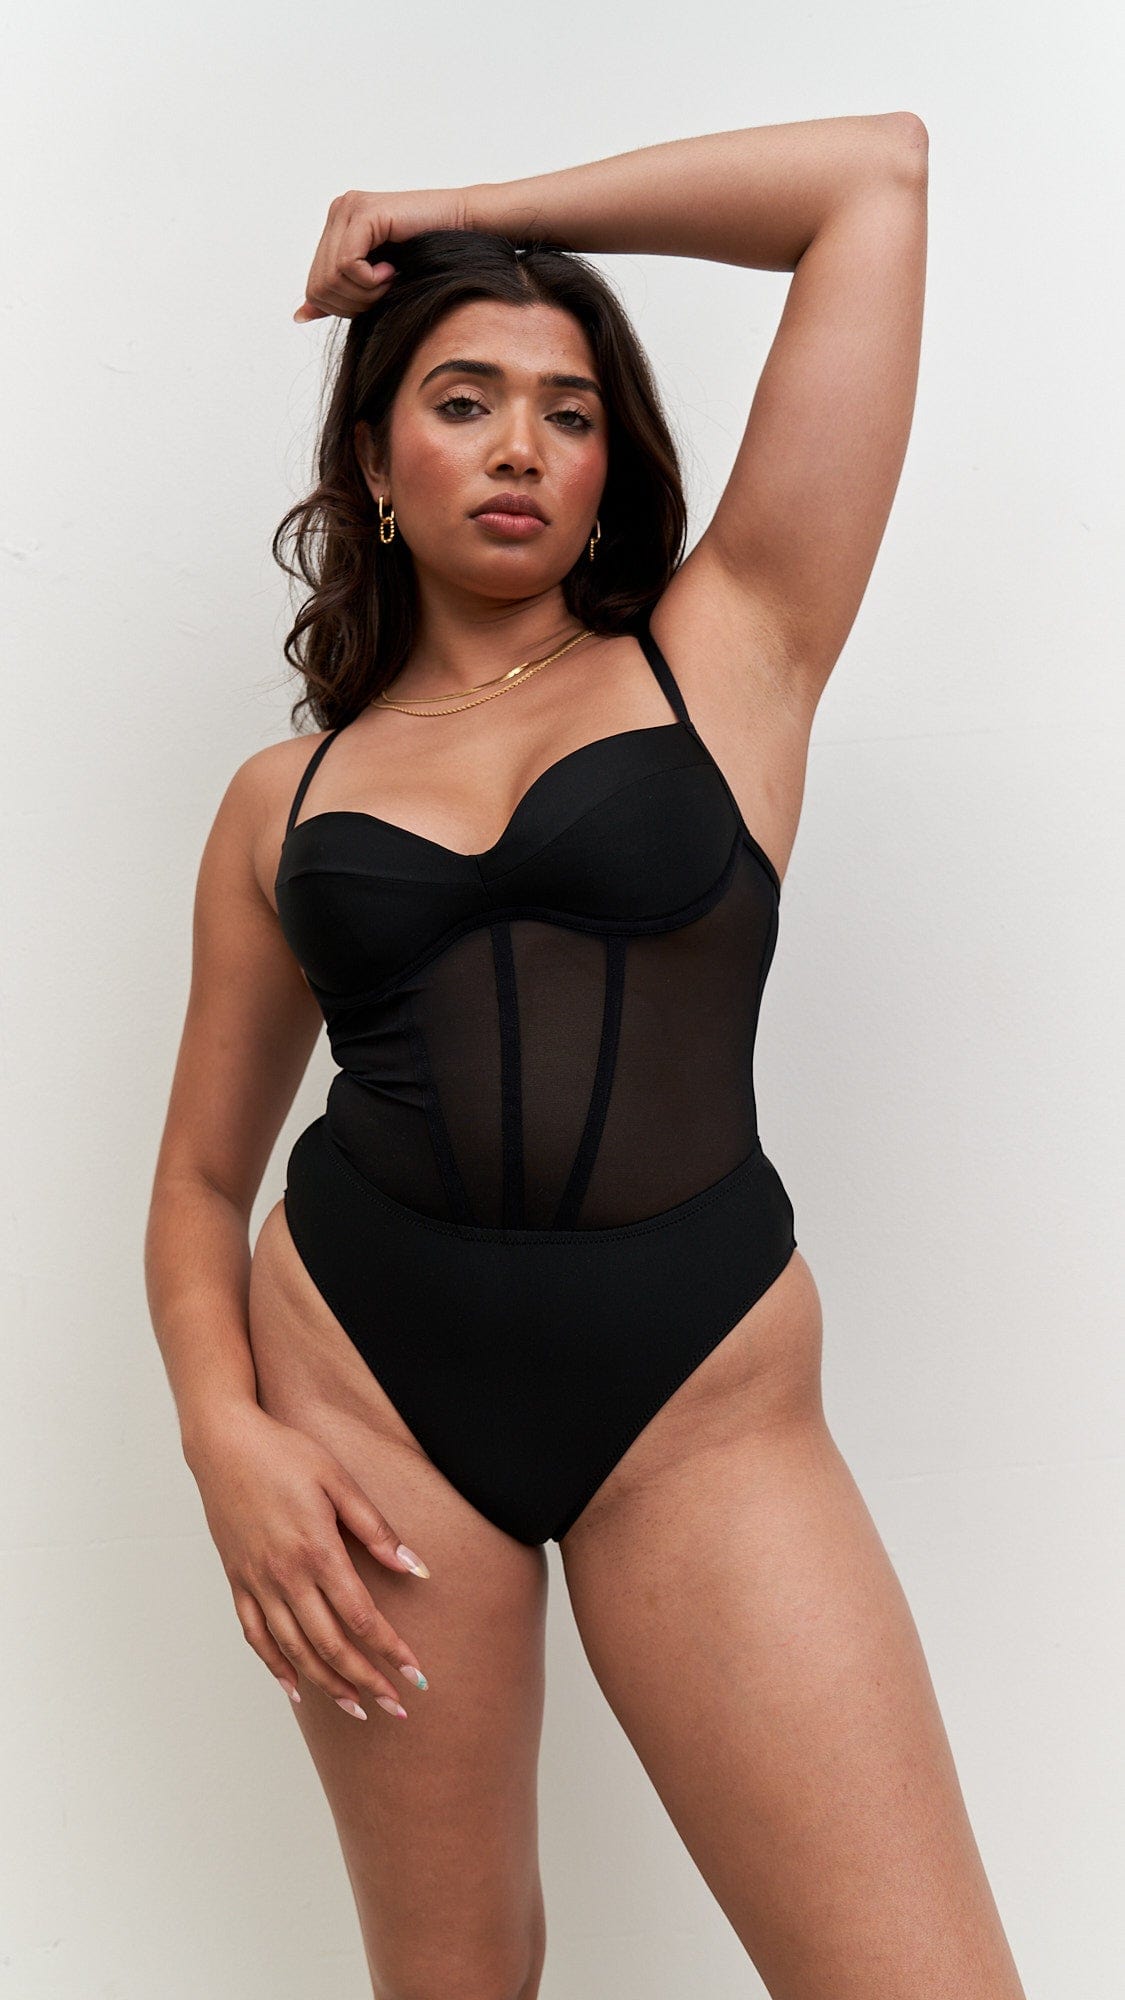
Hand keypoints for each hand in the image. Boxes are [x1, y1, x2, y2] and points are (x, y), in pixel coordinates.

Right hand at [187, 1402, 431, 1719]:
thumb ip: (376, 1529)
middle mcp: (285, 1576)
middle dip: (366, 1680)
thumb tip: (416, 1568)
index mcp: (316, 1550)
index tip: (416, 1674)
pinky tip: (296, 1687)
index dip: (390, 1649)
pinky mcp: (237, 1581)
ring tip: (357, 1708)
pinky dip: (276, 1667)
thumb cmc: (284, 1453)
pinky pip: (256, 1637)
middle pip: (330, 1644)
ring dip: (328, 1684)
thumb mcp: (338, 1480)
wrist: (223, 1442)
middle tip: (396, 1706)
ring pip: (294, 1650)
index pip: (361, 1616)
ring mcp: (257, 1582)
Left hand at [293, 185, 471, 321]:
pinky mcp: (363, 212)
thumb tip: (300, 315)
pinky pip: (348, 264)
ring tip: (390, 280)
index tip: (376, 298)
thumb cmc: (428, 256)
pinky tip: (392, 270)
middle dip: (354, 303)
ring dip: (365, 292)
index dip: (343, 308)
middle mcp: (338, 212)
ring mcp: (348, 208)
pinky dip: (370, 280)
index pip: (314, 287)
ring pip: (331, 277)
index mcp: (336, 227)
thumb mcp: (375, 283)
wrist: (464, 228)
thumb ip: (339, 294)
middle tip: (385, 292)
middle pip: (319, 285)